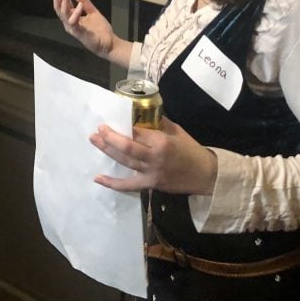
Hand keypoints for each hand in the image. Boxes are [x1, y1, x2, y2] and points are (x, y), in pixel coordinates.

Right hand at [53, 0, 117, 59]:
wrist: (108, 44)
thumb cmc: (100, 30)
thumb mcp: (93, 12)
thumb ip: (86, 2)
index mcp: (71, 17)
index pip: (64, 2)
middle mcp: (68, 22)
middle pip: (59, 6)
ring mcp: (72, 28)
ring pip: (63, 12)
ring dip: (65, 0)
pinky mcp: (78, 33)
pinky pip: (73, 22)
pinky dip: (76, 13)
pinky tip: (79, 4)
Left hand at [90, 117, 217, 194]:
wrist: (205, 175)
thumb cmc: (190, 150)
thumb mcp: (176, 131)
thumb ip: (158, 123)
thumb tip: (140, 115)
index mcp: (162, 141)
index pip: (137, 132)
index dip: (123, 126)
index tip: (112, 120)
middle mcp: (154, 157)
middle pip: (127, 147)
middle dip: (110, 138)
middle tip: (98, 129)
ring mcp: (151, 173)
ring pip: (124, 162)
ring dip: (107, 151)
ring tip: (94, 141)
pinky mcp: (149, 185)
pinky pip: (128, 185)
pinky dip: (112, 183)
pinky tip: (98, 178)